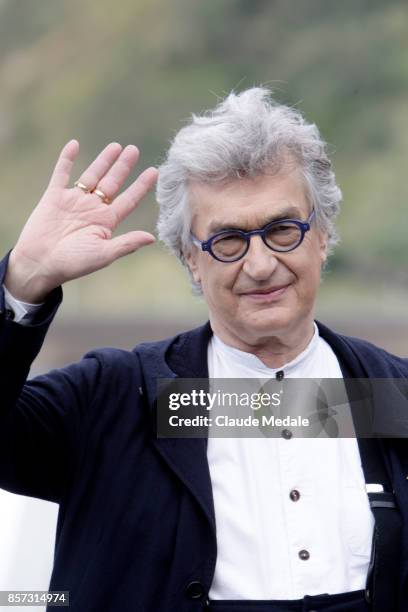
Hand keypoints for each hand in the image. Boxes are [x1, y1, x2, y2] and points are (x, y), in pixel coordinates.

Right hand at [4, 141, 157, 302]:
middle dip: (123, 166)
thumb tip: (152, 238)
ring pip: (91, 175)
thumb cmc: (73, 263)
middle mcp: (92, 209)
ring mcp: (73, 201)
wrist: (39, 263)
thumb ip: (126, 243)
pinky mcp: (54, 197)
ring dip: (103, 160)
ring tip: (116, 146)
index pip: (128, 200)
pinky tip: (74, 144)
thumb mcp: (103, 254)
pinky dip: (66, 158)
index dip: (141, 186)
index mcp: (106, 222)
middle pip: (112, 183)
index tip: (154, 171)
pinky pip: (61, 173)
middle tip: (133, 150)